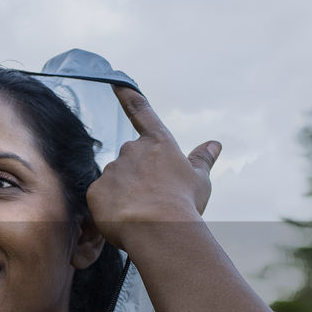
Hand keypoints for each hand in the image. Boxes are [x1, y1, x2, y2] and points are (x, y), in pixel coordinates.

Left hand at [86, 86, 220, 250]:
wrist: (160, 229)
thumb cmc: (183, 204)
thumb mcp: (200, 179)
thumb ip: (203, 159)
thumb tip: (214, 144)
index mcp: (158, 143)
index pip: (141, 112)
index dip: (127, 95)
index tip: (115, 82)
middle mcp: (132, 149)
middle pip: (131, 161)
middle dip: (138, 178)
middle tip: (153, 202)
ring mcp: (112, 168)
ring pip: (116, 181)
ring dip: (125, 194)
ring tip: (142, 215)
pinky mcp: (96, 189)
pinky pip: (102, 198)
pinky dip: (112, 208)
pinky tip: (125, 219)